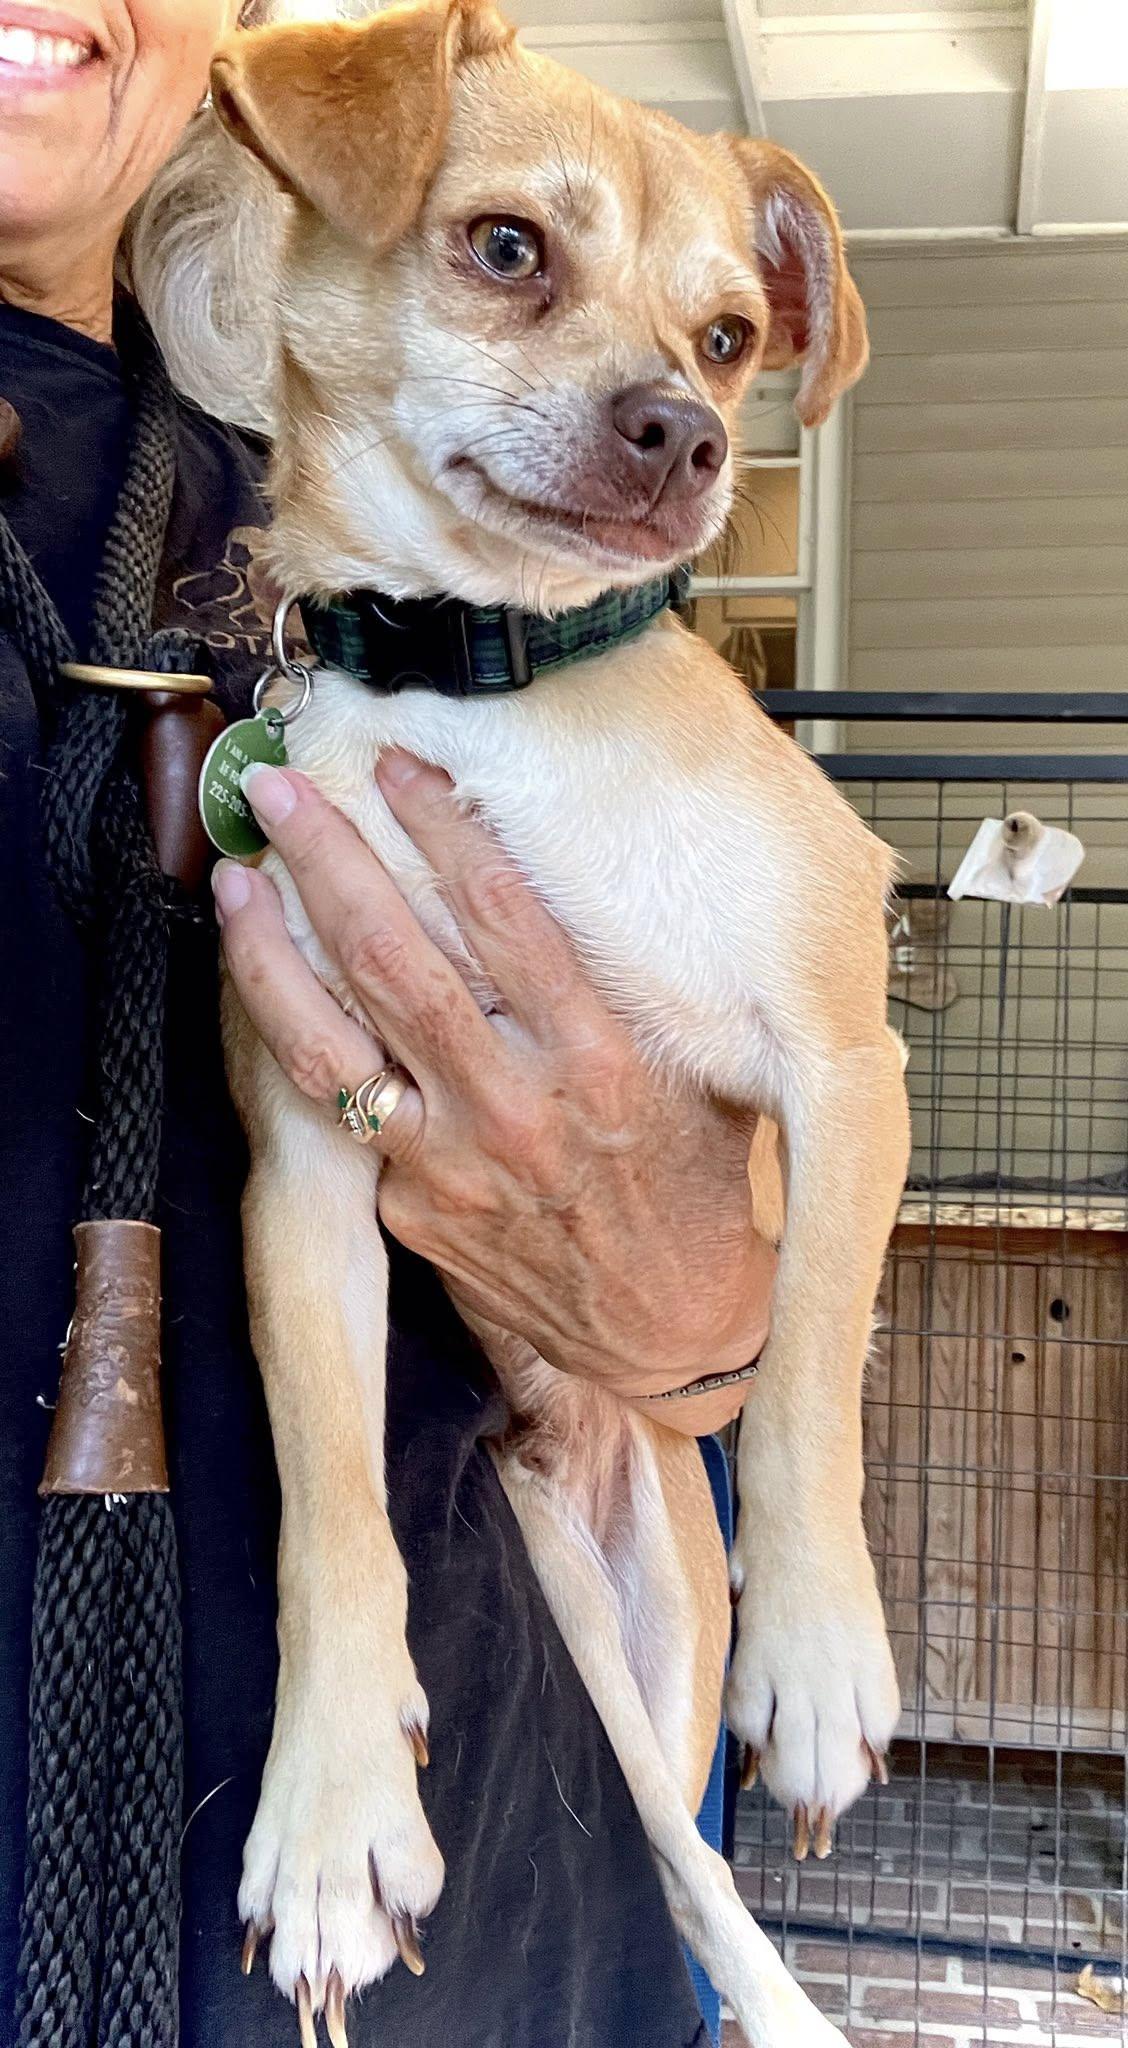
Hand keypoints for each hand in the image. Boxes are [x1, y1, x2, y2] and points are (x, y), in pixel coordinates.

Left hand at [212, 750, 776, 1436]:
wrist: (670, 1334)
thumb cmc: (690, 1187)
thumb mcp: (695, 1075)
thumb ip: (628, 988)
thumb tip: (565, 871)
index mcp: (600, 1061)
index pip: (506, 918)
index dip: (442, 829)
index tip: (402, 766)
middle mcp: (516, 1108)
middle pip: (398, 962)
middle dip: (330, 863)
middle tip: (280, 790)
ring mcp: (451, 1165)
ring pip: (332, 1042)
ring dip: (270, 954)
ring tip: (233, 881)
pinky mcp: (411, 1209)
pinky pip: (338, 1112)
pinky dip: (293, 1039)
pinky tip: (263, 983)